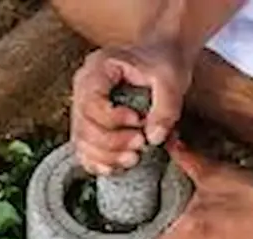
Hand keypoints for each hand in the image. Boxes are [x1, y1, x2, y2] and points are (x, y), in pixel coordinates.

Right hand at [71, 45, 191, 175]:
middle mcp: (82, 89)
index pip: (90, 103)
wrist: (161, 57)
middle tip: (141, 144)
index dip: (112, 119)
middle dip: (112, 143)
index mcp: (97, 70)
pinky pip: (84, 152)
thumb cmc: (164, 63)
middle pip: (84, 127)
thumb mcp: (171, 78)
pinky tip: (118, 166)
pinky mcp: (89, 126)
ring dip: (107, 157)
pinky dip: (98, 163)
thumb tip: (154, 138)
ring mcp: (82, 110)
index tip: (138, 120)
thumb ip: (166, 107)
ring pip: (81, 143)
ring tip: (134, 158)